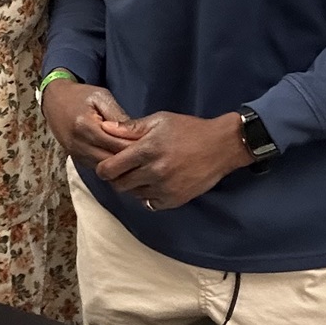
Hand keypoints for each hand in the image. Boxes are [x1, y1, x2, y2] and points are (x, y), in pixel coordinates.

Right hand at [41, 81, 141, 170]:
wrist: (54, 100)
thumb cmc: (80, 95)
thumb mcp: (101, 97)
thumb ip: (118, 116)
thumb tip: (135, 134)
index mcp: (84, 126)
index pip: (116, 145)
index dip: (135, 147)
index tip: (151, 146)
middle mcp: (78, 143)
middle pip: (110, 161)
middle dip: (130, 161)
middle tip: (148, 157)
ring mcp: (75, 152)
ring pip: (103, 169)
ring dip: (120, 167)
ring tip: (138, 160)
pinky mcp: (75, 157)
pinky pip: (96, 167)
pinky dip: (110, 167)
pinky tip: (122, 161)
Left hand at [93, 111, 252, 209]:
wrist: (222, 146)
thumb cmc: (189, 130)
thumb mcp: (159, 121)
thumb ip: (130, 127)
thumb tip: (104, 128)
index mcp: (147, 150)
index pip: (110, 169)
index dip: (104, 168)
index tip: (107, 164)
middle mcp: (154, 172)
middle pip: (119, 185)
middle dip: (116, 177)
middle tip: (123, 169)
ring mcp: (165, 188)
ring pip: (133, 194)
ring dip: (133, 185)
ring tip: (142, 173)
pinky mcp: (175, 199)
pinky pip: (150, 203)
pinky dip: (147, 195)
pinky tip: (154, 183)